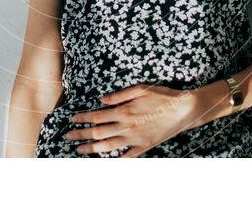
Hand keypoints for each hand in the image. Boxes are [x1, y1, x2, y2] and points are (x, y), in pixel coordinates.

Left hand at [64, 84, 198, 156]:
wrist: (183, 110)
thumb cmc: (162, 96)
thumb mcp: (140, 89)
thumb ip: (119, 95)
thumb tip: (101, 100)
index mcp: (124, 111)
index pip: (97, 116)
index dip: (82, 118)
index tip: (72, 119)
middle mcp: (127, 126)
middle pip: (98, 132)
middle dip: (81, 134)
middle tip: (68, 137)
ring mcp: (135, 138)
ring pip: (108, 146)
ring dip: (91, 148)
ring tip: (80, 150)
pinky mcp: (144, 146)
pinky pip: (127, 156)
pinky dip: (115, 160)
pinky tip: (105, 161)